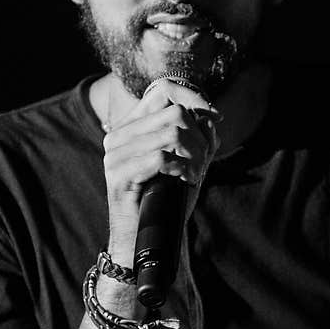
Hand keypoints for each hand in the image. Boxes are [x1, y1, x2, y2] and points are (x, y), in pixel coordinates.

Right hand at [101, 79, 221, 266]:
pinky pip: (162, 158)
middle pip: (175, 112)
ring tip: (195, 174)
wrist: (144, 239)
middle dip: (199, 138)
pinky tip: (186, 181)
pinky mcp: (117, 174)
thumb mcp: (189, 161)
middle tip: (203, 162)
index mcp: (132, 125)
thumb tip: (211, 116)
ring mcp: (115, 153)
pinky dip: (183, 169)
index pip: (164, 89)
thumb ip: (200, 136)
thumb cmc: (166, 199)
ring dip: (195, 156)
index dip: (194, 99)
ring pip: (172, 133)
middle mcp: (119, 134)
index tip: (214, 118)